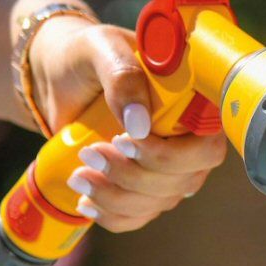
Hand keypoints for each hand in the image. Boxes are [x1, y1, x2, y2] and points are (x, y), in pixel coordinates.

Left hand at [28, 14, 226, 231]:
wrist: (57, 78)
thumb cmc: (85, 56)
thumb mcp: (100, 48)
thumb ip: (123, 75)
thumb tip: (140, 123)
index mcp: (194, 106)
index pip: (208, 146)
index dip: (173, 155)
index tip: (125, 140)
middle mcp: (190, 142)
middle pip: (182, 181)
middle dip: (132, 175)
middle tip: (90, 152)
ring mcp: (170, 170)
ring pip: (158, 202)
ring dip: (115, 196)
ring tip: (78, 174)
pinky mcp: (144, 190)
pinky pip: (139, 217)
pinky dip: (112, 216)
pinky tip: (86, 203)